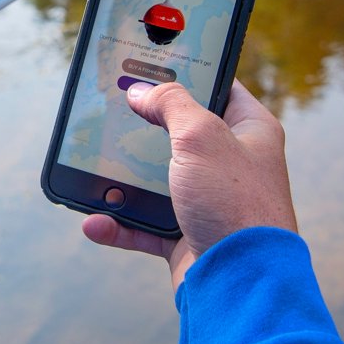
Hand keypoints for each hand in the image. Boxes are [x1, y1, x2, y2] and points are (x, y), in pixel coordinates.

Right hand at [82, 80, 295, 290]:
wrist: (242, 282)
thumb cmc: (234, 202)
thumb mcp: (201, 135)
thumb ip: (170, 104)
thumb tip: (141, 92)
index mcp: (251, 131)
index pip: (221, 87)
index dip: (189, 71)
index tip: (152, 61)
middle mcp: (232, 164)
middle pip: (181, 133)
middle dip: (144, 124)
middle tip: (111, 107)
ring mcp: (209, 201)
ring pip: (158, 179)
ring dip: (124, 177)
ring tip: (93, 165)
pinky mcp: (188, 236)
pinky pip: (145, 225)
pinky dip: (119, 224)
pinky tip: (94, 221)